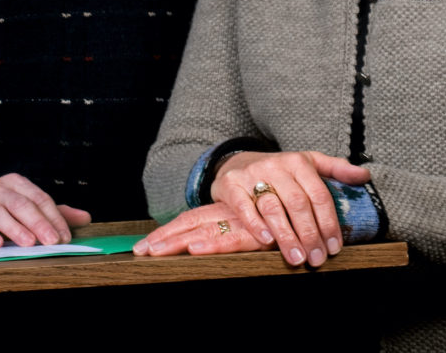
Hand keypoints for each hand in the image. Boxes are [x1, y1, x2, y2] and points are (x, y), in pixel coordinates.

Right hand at [0, 173, 90, 247]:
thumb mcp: (24, 208)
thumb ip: (52, 213)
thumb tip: (86, 217)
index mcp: (16, 183)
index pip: (39, 198)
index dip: (53, 217)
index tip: (63, 237)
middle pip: (21, 203)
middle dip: (38, 223)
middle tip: (51, 241)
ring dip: (13, 228)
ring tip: (27, 243)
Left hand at [133, 202, 269, 256]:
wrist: (306, 192)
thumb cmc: (279, 215)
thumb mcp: (253, 223)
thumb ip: (234, 232)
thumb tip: (206, 245)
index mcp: (225, 211)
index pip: (190, 220)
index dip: (167, 233)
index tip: (142, 247)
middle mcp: (228, 214)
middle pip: (190, 224)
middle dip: (165, 240)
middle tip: (139, 251)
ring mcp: (238, 221)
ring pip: (203, 232)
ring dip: (177, 243)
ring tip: (153, 252)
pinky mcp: (253, 233)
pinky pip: (230, 239)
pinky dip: (211, 245)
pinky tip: (194, 250)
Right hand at [210, 150, 369, 266]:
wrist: (237, 161)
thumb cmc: (279, 169)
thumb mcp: (308, 162)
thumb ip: (336, 168)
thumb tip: (365, 175)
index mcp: (298, 162)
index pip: (318, 194)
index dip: (328, 222)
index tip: (334, 247)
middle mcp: (276, 166)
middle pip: (297, 202)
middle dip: (309, 234)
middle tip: (317, 259)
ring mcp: (252, 174)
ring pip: (272, 206)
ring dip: (286, 235)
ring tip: (297, 258)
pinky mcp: (232, 185)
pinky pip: (244, 207)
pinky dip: (256, 225)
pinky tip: (267, 241)